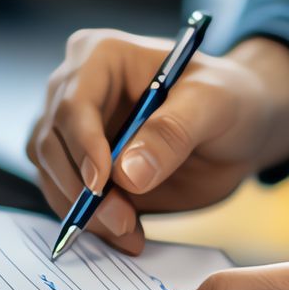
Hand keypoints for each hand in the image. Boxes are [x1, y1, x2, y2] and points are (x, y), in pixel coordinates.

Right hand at [26, 31, 288, 253]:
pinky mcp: (81, 167)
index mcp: (101, 56)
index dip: (83, 146)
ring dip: (83, 211)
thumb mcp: (214, 104)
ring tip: (129, 232)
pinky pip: (67, 197)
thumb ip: (173, 133)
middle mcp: (76, 89)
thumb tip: (128, 174)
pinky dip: (90, 222)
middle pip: (52, 142)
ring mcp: (75, 131)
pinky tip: (126, 233)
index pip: (74, 102)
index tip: (101, 185)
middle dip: (81, 189)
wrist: (237, 131)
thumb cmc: (228, 99)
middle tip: (122, 222)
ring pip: (51, 174)